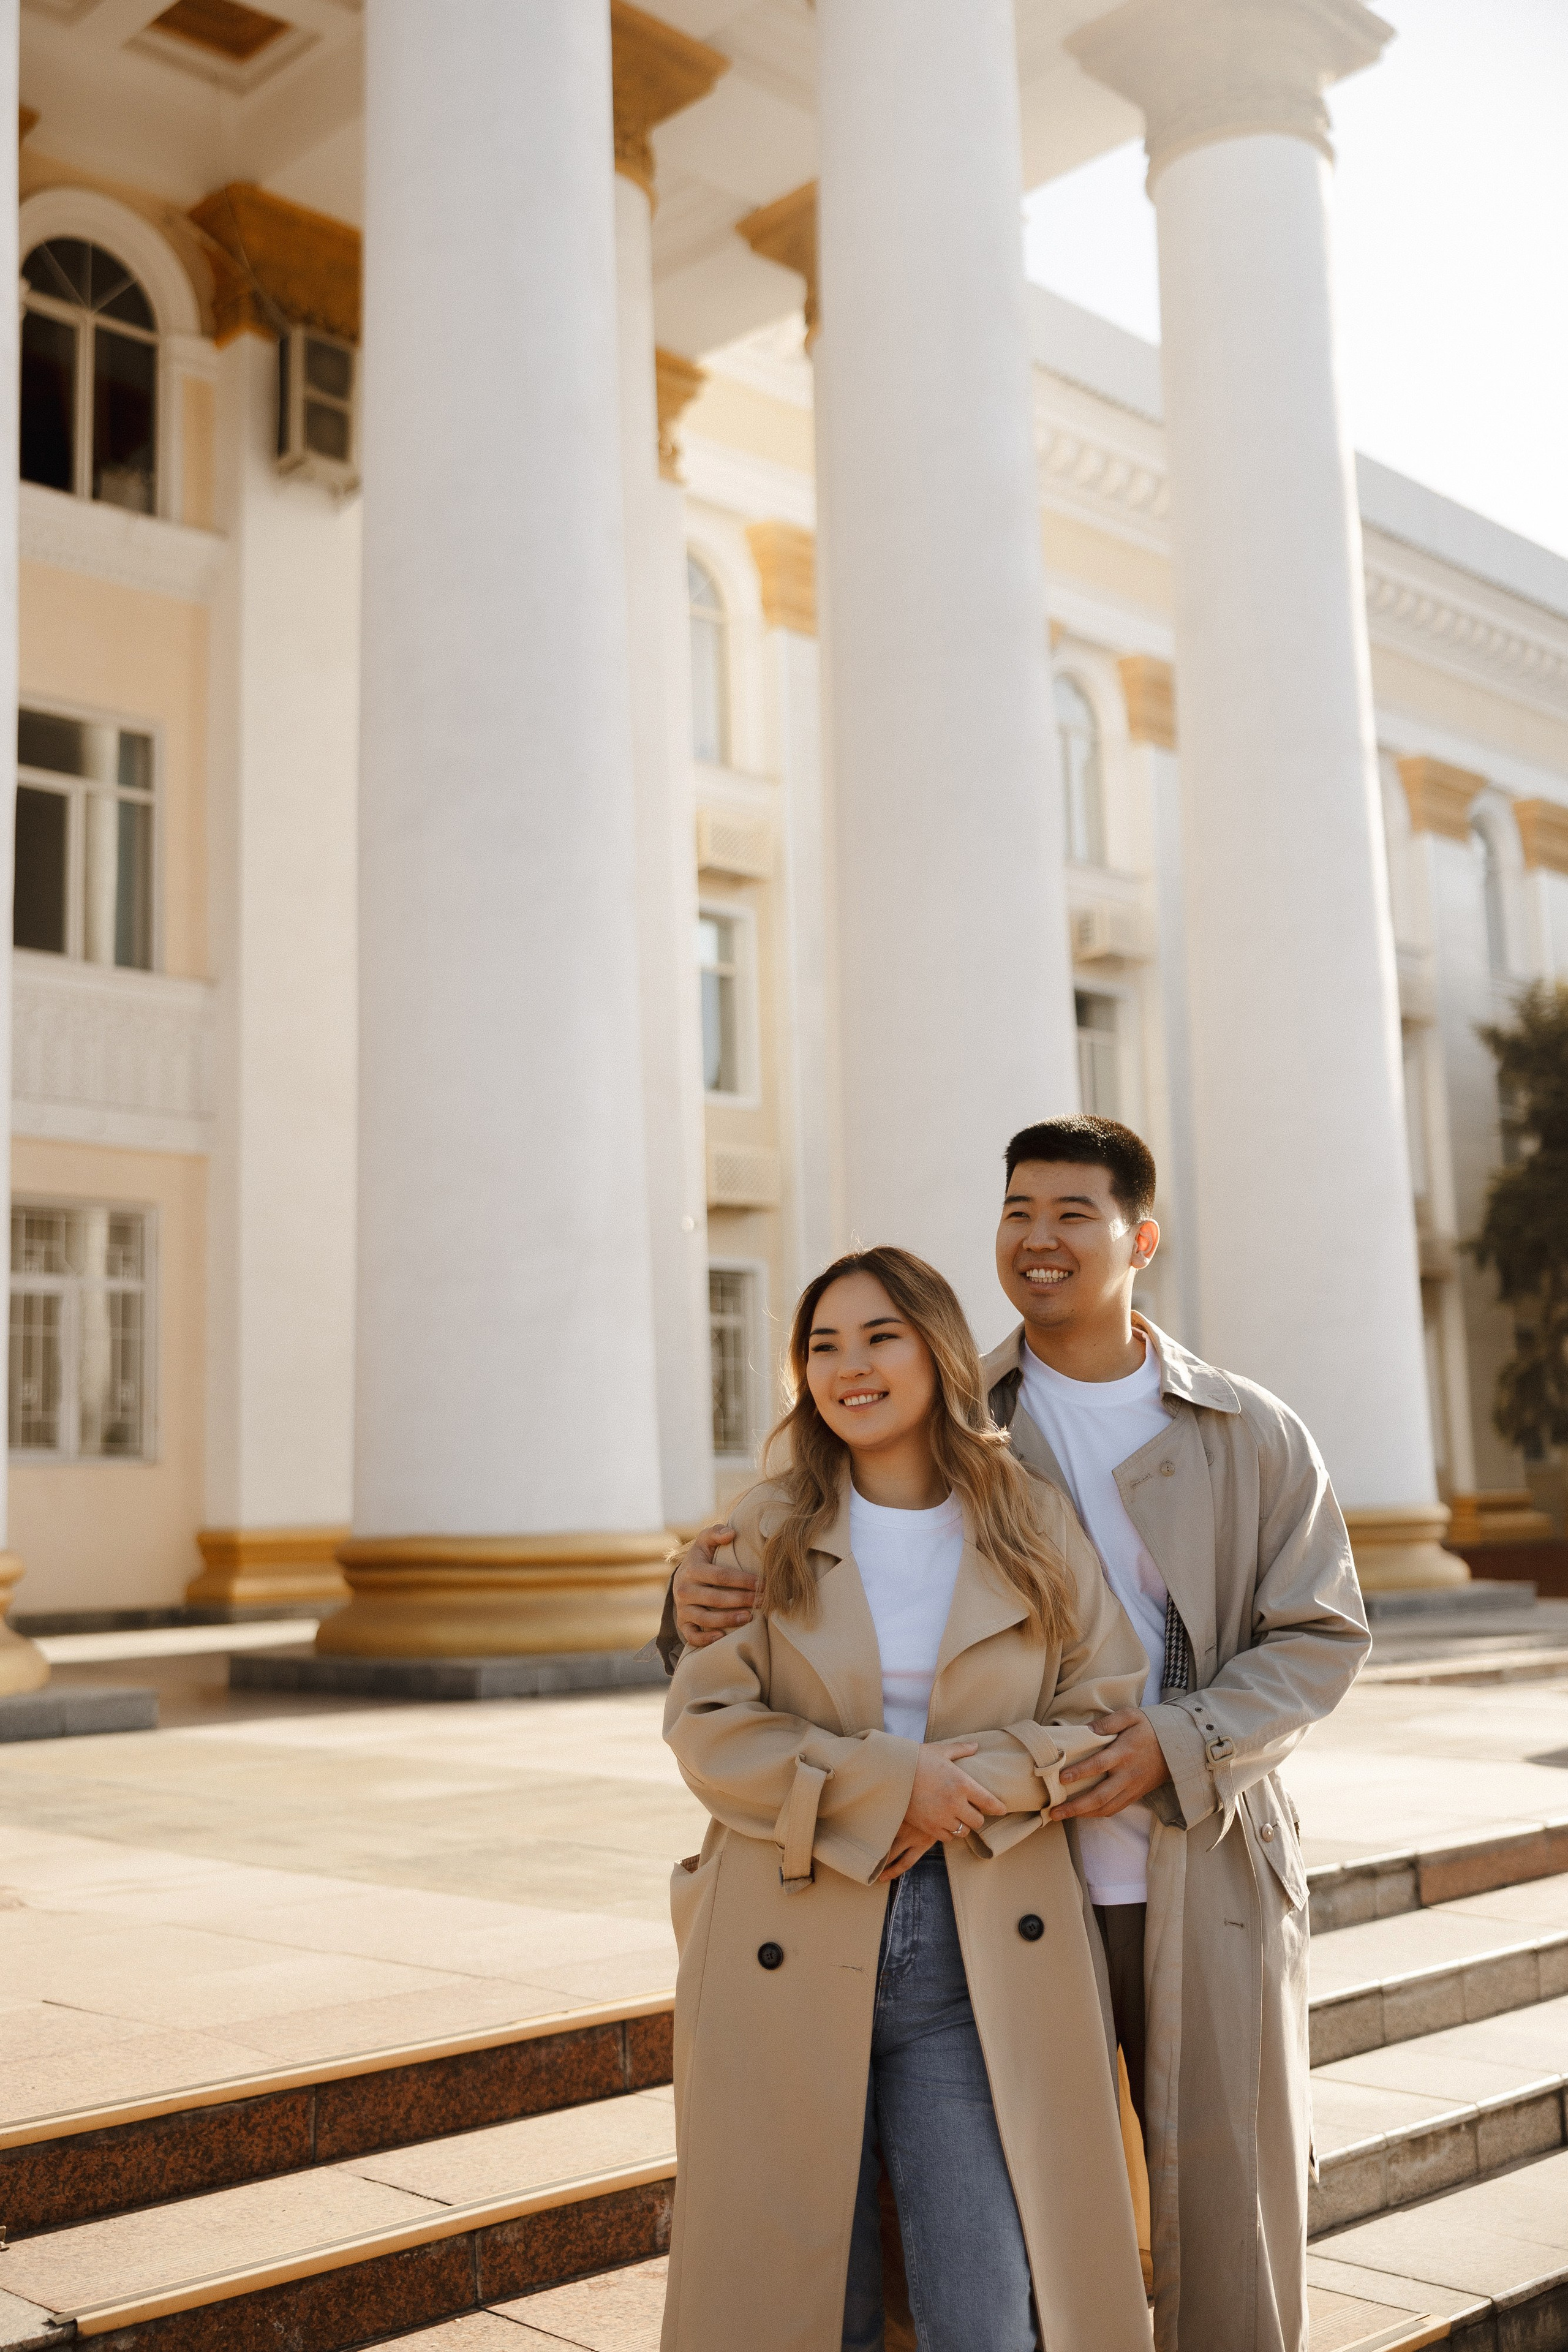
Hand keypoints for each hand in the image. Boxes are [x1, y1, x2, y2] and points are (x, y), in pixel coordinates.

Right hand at [673, 1526, 758, 1648]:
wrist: (681, 1579)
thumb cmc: (701, 1560)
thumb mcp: (704, 1542)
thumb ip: (715, 1533)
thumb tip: (731, 1533)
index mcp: (692, 1569)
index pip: (721, 1576)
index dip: (743, 1580)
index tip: (763, 1584)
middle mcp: (684, 1590)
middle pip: (715, 1598)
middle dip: (742, 1600)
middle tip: (763, 1602)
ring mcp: (682, 1609)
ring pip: (705, 1618)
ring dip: (728, 1620)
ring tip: (749, 1618)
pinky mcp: (683, 1623)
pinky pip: (692, 1636)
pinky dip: (705, 1639)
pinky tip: (722, 1636)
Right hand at [877, 1741, 1007, 1879]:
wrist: (890, 1773)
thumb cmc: (916, 1759)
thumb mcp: (940, 1751)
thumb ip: (961, 1749)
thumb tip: (975, 1746)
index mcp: (962, 1783)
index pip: (989, 1802)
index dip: (998, 1808)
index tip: (1002, 1810)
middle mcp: (955, 1803)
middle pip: (978, 1821)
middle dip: (978, 1816)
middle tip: (973, 1811)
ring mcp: (941, 1817)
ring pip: (963, 1831)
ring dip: (963, 1825)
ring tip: (958, 1817)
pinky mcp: (928, 1827)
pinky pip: (947, 1837)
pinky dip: (949, 1832)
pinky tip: (945, 1823)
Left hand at [1048, 1709, 1171, 1819]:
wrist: (1177, 1747)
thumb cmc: (1149, 1728)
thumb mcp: (1130, 1716)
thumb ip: (1108, 1722)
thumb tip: (1085, 1730)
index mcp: (1124, 1753)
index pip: (1099, 1765)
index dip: (1080, 1772)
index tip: (1061, 1778)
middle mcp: (1127, 1774)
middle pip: (1100, 1795)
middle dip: (1075, 1806)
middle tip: (1054, 1811)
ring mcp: (1132, 1788)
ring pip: (1106, 1807)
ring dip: (1083, 1814)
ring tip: (1062, 1815)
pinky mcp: (1135, 1795)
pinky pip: (1115, 1809)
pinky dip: (1097, 1814)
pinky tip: (1082, 1814)